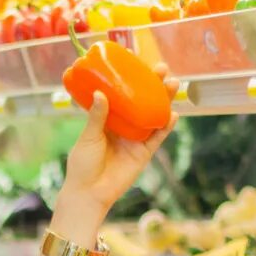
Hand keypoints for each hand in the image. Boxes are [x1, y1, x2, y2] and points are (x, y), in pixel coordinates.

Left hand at [62, 65, 177, 212]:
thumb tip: (100, 93)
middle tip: (162, 69)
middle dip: (154, 85)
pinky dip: (165, 125)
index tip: (140, 63)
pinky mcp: (144, 153)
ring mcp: (135, 139)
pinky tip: (173, 113)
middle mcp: (124, 126)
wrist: (88, 193)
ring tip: (172, 84)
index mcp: (108, 119)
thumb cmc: (82, 164)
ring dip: (164, 100)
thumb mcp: (88, 136)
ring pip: (153, 115)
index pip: (124, 94)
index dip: (133, 80)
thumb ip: (97, 116)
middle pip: (143, 102)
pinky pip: (157, 137)